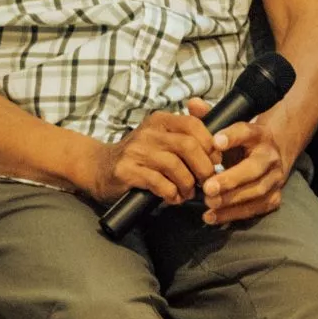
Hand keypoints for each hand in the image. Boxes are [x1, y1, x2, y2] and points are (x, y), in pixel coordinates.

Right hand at [85, 99, 217, 205]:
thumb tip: (219, 145)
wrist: (98, 168)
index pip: (194, 125)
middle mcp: (149, 132)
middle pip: (188, 145)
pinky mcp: (126, 171)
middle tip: (206, 182)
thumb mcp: (161, 139)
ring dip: (187, 184)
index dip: (210, 144)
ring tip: (188, 193)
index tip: (215, 161)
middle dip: (203, 167)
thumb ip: (186, 137)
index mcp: (161, 121)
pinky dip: (171, 193)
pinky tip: (172, 197)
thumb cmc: (139, 156)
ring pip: (174, 166)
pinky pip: (158, 183)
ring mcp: (136, 151)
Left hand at [200, 111, 300, 226]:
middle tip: (208, 187)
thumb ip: (210, 118)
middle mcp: (270, 156)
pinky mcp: (274, 197)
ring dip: (231, 200)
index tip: (216, 142)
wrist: (275, 155)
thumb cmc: (243, 145)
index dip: (233, 136)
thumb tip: (192, 104)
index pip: (247, 132)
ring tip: (209, 203)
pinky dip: (234, 214)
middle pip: (254, 168)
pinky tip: (213, 217)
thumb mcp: (229, 130)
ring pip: (257, 190)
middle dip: (231, 179)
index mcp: (259, 135)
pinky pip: (256, 208)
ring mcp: (275, 178)